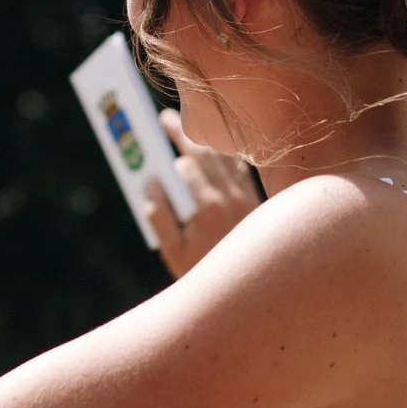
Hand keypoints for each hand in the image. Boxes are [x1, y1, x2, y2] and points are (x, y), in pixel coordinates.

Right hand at [142, 107, 262, 278]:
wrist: (248, 288)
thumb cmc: (202, 272)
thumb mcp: (172, 251)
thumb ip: (158, 218)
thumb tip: (150, 186)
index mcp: (208, 207)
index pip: (186, 166)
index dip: (169, 153)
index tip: (155, 141)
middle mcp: (232, 197)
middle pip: (206, 153)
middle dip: (183, 134)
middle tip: (165, 119)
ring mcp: (248, 197)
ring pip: (225, 156)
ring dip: (205, 140)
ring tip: (187, 129)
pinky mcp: (257, 200)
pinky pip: (240, 168)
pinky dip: (226, 154)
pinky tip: (213, 149)